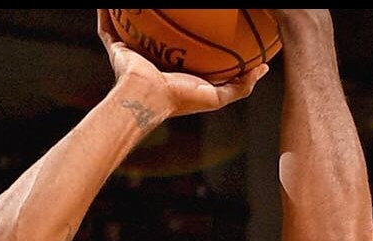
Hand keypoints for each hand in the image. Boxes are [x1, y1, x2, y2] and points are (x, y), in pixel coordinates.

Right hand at [96, 10, 267, 119]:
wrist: (147, 98)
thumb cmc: (180, 99)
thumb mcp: (217, 96)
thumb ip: (241, 85)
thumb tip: (264, 68)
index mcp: (176, 68)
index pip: (188, 47)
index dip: (198, 33)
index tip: (213, 18)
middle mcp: (154, 60)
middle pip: (160, 32)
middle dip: (165, 19)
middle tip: (177, 7)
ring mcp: (133, 53)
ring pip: (134, 26)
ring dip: (135, 13)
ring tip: (144, 3)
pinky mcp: (116, 48)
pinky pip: (109, 25)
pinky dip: (108, 12)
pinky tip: (111, 1)